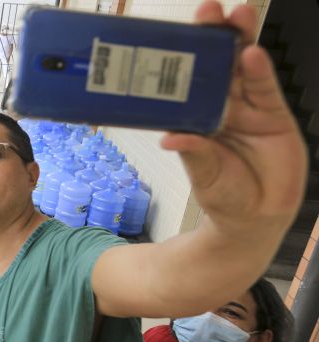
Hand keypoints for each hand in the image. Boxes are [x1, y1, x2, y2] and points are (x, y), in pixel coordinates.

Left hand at [161, 2, 306, 232]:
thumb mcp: (204, 175)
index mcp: (197, 118)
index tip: (174, 34)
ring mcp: (249, 109)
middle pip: (218, 66)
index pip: (188, 82)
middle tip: (208, 10)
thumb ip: (194, 153)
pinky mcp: (274, 115)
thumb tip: (170, 139)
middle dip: (215, 36)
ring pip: (244, 69)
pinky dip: (260, 72)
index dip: (184, 57)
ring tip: (236, 16)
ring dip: (241, 42)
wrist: (255, 218)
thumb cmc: (222, 194)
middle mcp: (222, 107)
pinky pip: (266, 89)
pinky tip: (253, 54)